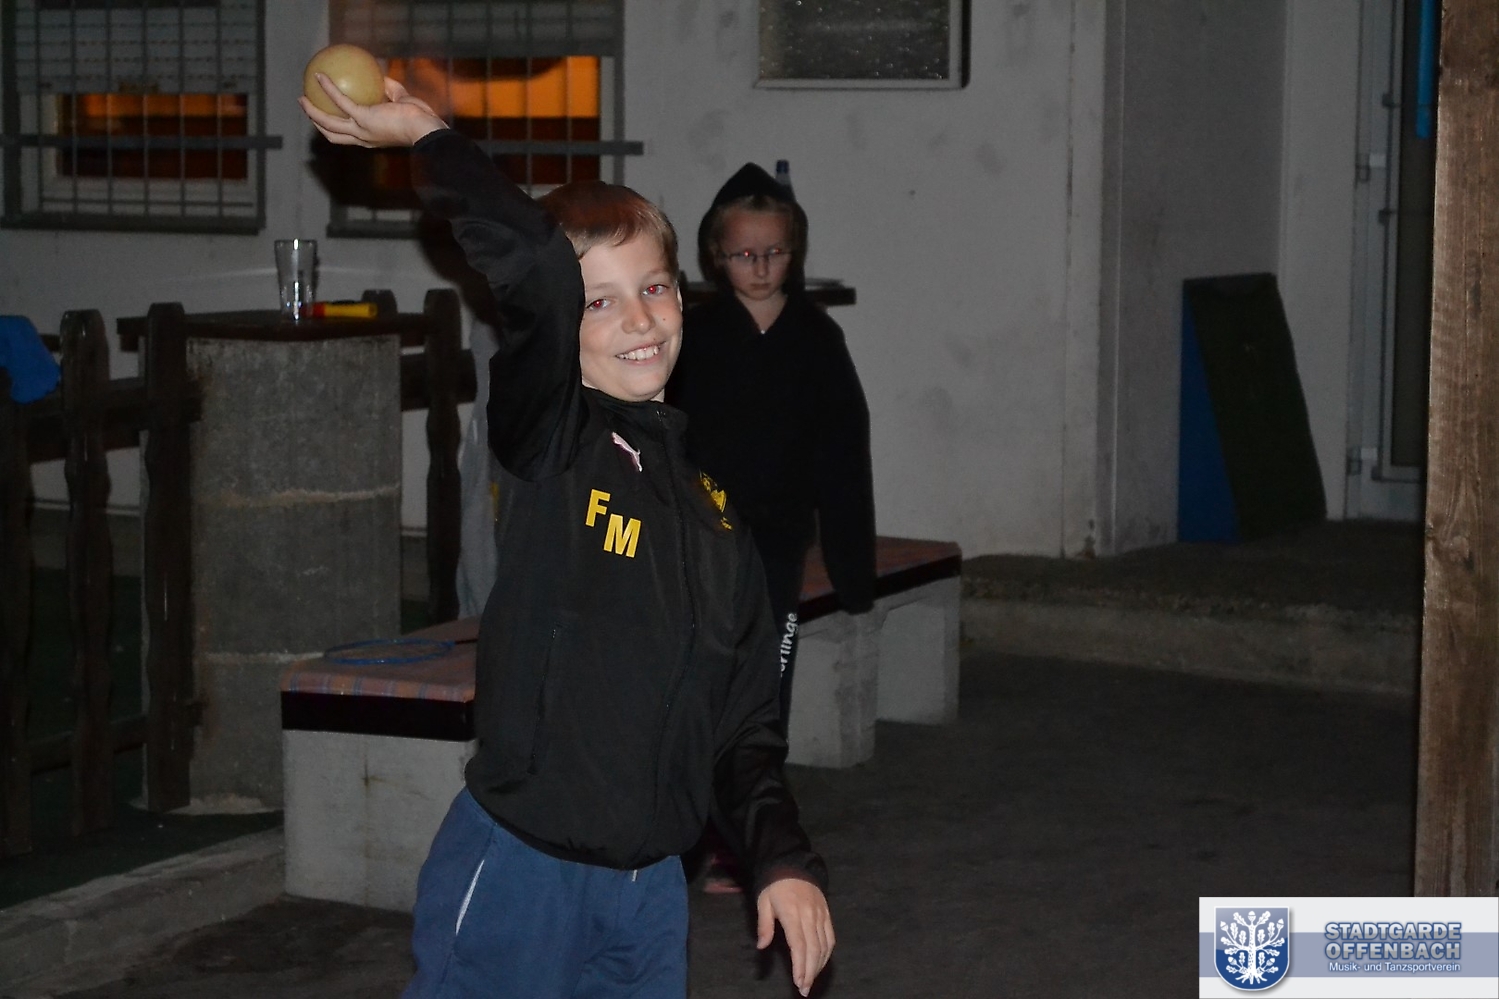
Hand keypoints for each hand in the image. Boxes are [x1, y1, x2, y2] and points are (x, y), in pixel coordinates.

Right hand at [298, 75, 445, 147]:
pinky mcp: (363, 118)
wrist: (425, 128)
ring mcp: (361, 130)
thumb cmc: (421, 118)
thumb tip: (382, 78)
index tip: (328, 115)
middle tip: (307, 108)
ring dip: (312, 111)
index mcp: (371, 137)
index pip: (348, 136)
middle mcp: (363, 138)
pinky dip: (328, 88)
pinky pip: (340, 101)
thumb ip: (392, 91)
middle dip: (317, 123)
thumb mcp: (404, 102)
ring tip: (302, 97)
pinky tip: (319, 75)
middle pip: (332, 135)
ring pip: (328, 124)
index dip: (336, 127)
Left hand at [757, 877, 834, 996]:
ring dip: (819, 966)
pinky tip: (820, 964)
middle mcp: (809, 915)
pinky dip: (827, 954)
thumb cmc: (775, 886)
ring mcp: (821, 914)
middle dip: (810, 971)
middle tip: (804, 989)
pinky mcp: (827, 914)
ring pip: (824, 945)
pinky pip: (830, 937)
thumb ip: (764, 925)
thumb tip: (761, 946)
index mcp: (792, 913)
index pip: (798, 943)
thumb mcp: (763, 902)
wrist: (793, 865)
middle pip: (813, 948)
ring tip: (811, 981)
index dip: (800, 965)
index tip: (799, 981)